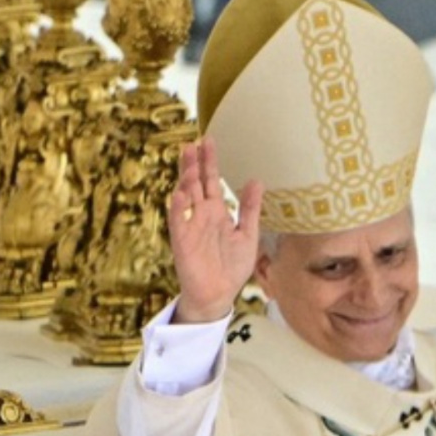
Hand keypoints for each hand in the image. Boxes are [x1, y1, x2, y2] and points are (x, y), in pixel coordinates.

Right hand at [168, 138, 262, 323]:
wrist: (219, 294)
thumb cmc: (231, 266)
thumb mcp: (247, 234)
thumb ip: (250, 208)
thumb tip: (257, 180)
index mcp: (217, 212)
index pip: (212, 181)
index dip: (210, 161)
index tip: (208, 141)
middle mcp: (201, 215)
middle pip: (196, 183)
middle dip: (194, 163)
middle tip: (193, 142)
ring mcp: (191, 226)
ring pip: (185, 196)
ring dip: (187, 179)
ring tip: (190, 159)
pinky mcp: (182, 240)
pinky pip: (178, 220)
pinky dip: (179, 206)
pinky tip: (181, 192)